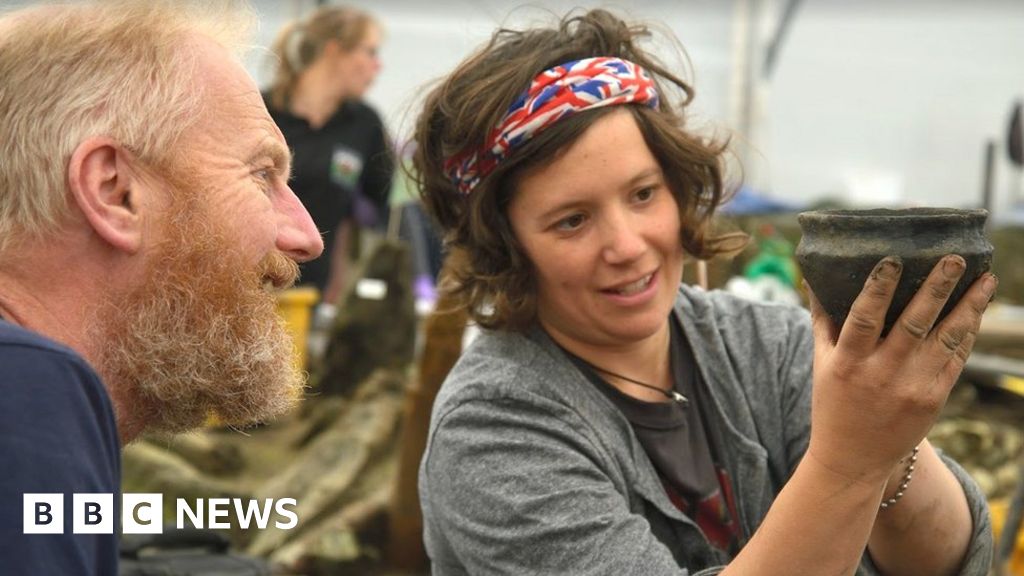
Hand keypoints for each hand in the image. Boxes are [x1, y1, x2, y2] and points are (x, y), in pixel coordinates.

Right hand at [805, 255, 996, 483]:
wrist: (853, 460)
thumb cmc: (833, 404)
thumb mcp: (821, 364)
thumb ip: (823, 321)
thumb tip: (815, 279)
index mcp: (848, 363)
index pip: (864, 318)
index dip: (878, 288)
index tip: (893, 260)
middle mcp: (881, 374)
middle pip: (914, 323)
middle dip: (937, 288)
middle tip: (954, 258)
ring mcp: (912, 388)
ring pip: (946, 339)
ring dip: (970, 306)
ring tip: (986, 279)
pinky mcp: (934, 399)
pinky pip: (956, 359)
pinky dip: (969, 332)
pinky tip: (978, 310)